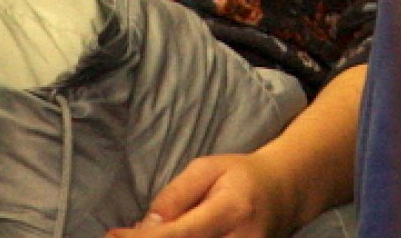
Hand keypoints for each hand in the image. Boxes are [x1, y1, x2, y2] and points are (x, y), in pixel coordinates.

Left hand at [105, 152, 293, 237]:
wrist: (285, 192)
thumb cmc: (240, 176)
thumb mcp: (206, 169)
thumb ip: (176, 195)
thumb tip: (147, 225)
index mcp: (232, 210)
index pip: (183, 233)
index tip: (115, 236)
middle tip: (123, 235)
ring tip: (144, 233)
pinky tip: (166, 236)